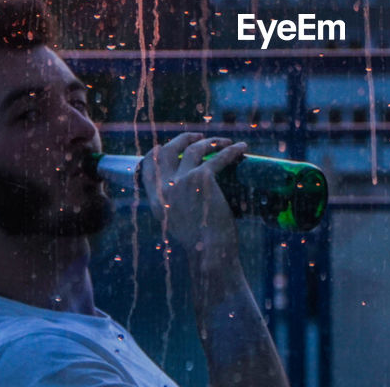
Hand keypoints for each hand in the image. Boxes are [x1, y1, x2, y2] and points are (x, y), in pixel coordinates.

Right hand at [141, 133, 247, 279]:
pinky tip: (241, 148)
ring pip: (194, 149)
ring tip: (225, 141)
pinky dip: (232, 150)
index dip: (157, 152)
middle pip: (167, 151)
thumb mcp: (176, 223)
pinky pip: (219, 157)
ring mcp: (181, 181)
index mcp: (156, 200)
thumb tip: (181, 188)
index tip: (168, 146)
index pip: (147, 167)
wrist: (211, 253)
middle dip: (182, 139)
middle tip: (199, 137)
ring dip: (211, 141)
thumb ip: (173, 204)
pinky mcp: (202, 177)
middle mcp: (164, 188)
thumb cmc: (200, 243)